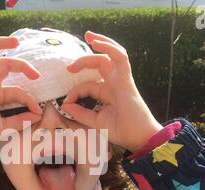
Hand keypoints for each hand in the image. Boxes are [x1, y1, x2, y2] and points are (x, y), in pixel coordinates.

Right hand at [0, 28, 41, 149]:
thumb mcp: (4, 126)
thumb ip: (20, 120)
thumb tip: (38, 115)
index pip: (18, 91)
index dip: (30, 100)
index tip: (38, 112)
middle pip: (7, 65)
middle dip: (23, 66)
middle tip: (37, 75)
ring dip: (1, 43)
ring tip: (15, 41)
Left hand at [62, 31, 162, 152]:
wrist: (139, 138)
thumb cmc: (121, 131)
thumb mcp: (94, 122)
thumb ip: (80, 113)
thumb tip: (65, 104)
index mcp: (106, 93)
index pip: (87, 85)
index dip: (75, 91)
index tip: (66, 103)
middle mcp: (113, 83)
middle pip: (98, 63)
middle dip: (83, 60)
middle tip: (68, 67)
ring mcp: (120, 79)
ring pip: (110, 55)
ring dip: (101, 42)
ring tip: (88, 37)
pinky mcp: (126, 79)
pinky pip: (120, 57)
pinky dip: (109, 47)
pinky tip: (96, 42)